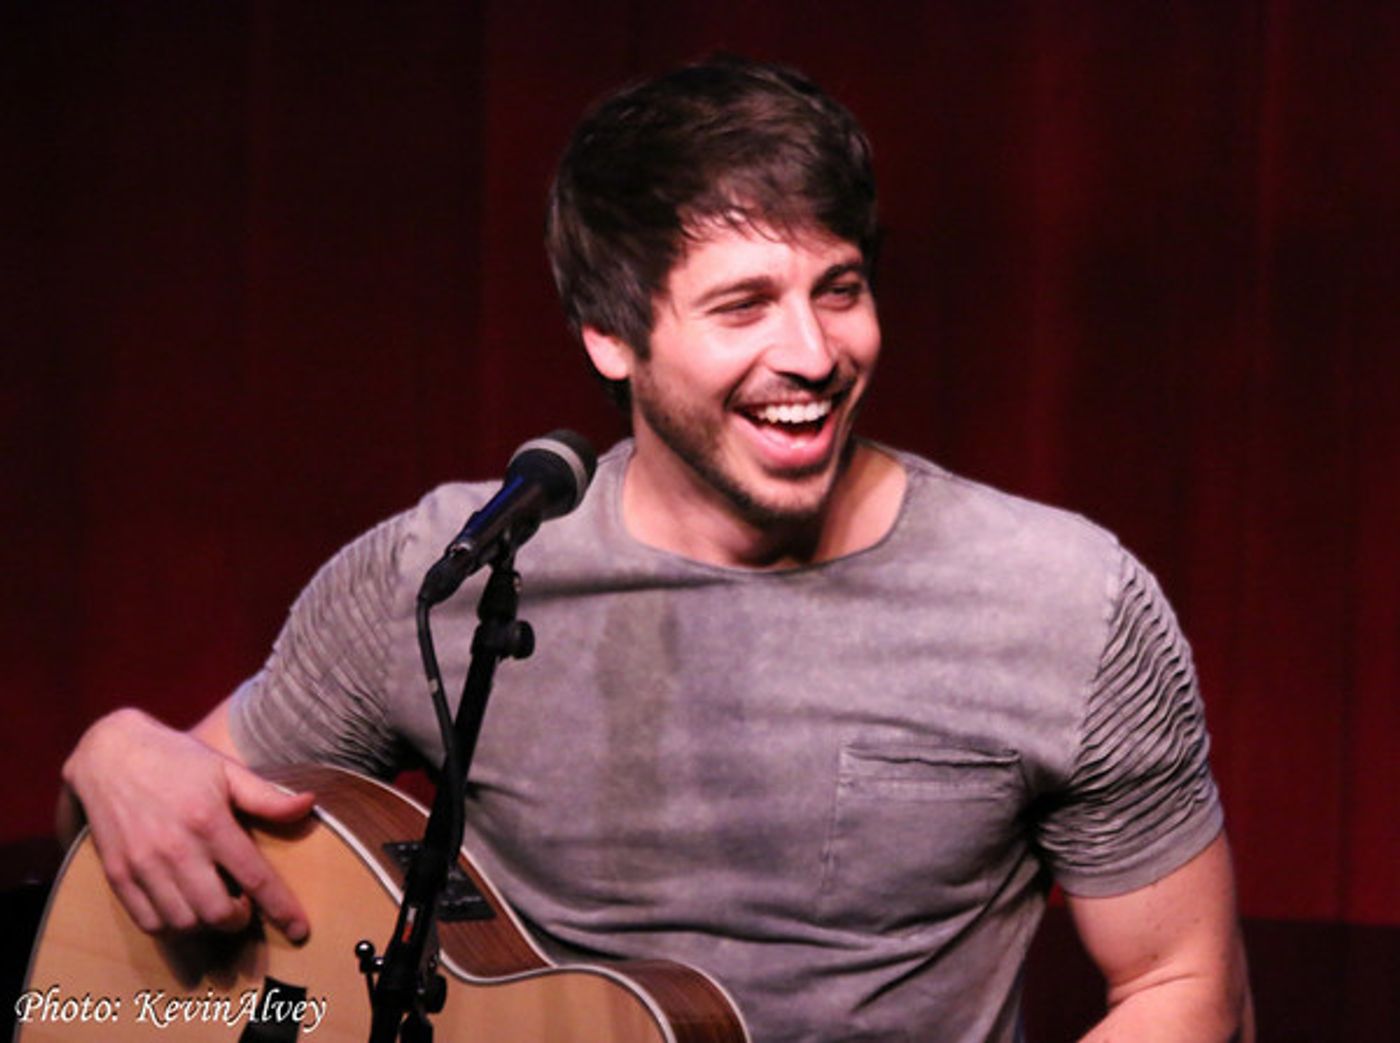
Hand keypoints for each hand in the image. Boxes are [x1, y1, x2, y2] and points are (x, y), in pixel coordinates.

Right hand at [61, 707, 314, 941]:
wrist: (110, 754)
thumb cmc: (177, 760)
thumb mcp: (227, 770)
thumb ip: (267, 797)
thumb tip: (310, 805)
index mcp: (210, 821)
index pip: (255, 877)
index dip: (281, 908)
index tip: (300, 930)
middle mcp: (176, 848)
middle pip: (217, 912)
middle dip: (239, 920)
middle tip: (244, 908)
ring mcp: (143, 865)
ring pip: (182, 924)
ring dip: (207, 926)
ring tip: (216, 908)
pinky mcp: (117, 874)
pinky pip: (147, 922)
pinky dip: (172, 928)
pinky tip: (184, 912)